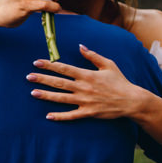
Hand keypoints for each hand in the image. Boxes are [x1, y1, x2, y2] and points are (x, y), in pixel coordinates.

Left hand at [27, 44, 144, 120]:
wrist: (132, 101)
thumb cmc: (120, 81)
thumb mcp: (108, 65)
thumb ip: (92, 56)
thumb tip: (80, 46)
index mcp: (87, 75)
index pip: (64, 68)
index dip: (49, 65)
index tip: (37, 62)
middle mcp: (84, 88)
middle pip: (59, 83)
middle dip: (43, 79)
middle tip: (29, 76)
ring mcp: (85, 101)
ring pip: (61, 98)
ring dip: (46, 95)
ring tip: (33, 93)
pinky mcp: (88, 112)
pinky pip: (71, 115)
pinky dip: (60, 116)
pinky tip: (48, 116)